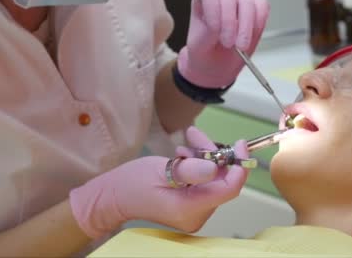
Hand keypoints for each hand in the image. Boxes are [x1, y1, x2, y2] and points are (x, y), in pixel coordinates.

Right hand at [69, 127, 248, 238]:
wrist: (112, 197)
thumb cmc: (131, 183)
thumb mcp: (161, 170)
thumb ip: (189, 170)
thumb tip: (215, 166)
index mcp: (191, 208)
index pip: (229, 189)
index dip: (238, 165)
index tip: (239, 143)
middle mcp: (197, 214)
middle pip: (221, 180)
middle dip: (214, 155)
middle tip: (196, 136)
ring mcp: (194, 212)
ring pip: (213, 178)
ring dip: (203, 157)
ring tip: (186, 143)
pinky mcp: (190, 205)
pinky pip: (204, 182)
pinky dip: (198, 166)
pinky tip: (183, 156)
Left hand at [177, 0, 269, 87]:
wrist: (216, 65)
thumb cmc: (204, 53)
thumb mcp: (198, 47)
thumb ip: (207, 34)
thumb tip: (218, 25)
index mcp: (203, 1)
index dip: (213, 9)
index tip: (215, 30)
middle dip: (230, 22)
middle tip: (228, 44)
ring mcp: (240, 3)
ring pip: (248, 4)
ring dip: (246, 27)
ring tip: (240, 47)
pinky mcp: (255, 12)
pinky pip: (262, 9)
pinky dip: (258, 25)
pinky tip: (250, 39)